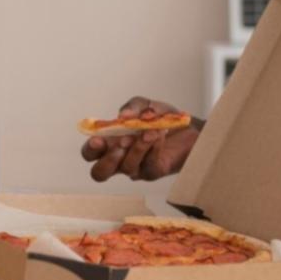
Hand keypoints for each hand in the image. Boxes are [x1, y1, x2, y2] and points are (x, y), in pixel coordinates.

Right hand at [81, 97, 199, 181]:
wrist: (190, 126)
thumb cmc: (161, 118)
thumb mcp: (144, 105)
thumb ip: (133, 107)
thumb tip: (123, 116)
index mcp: (110, 143)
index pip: (90, 153)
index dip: (91, 149)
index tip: (99, 140)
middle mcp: (120, 159)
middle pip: (99, 173)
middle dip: (107, 160)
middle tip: (122, 143)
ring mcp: (137, 168)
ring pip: (127, 167)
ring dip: (137, 147)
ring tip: (149, 131)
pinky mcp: (154, 172)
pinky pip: (149, 166)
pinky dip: (153, 148)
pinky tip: (159, 135)